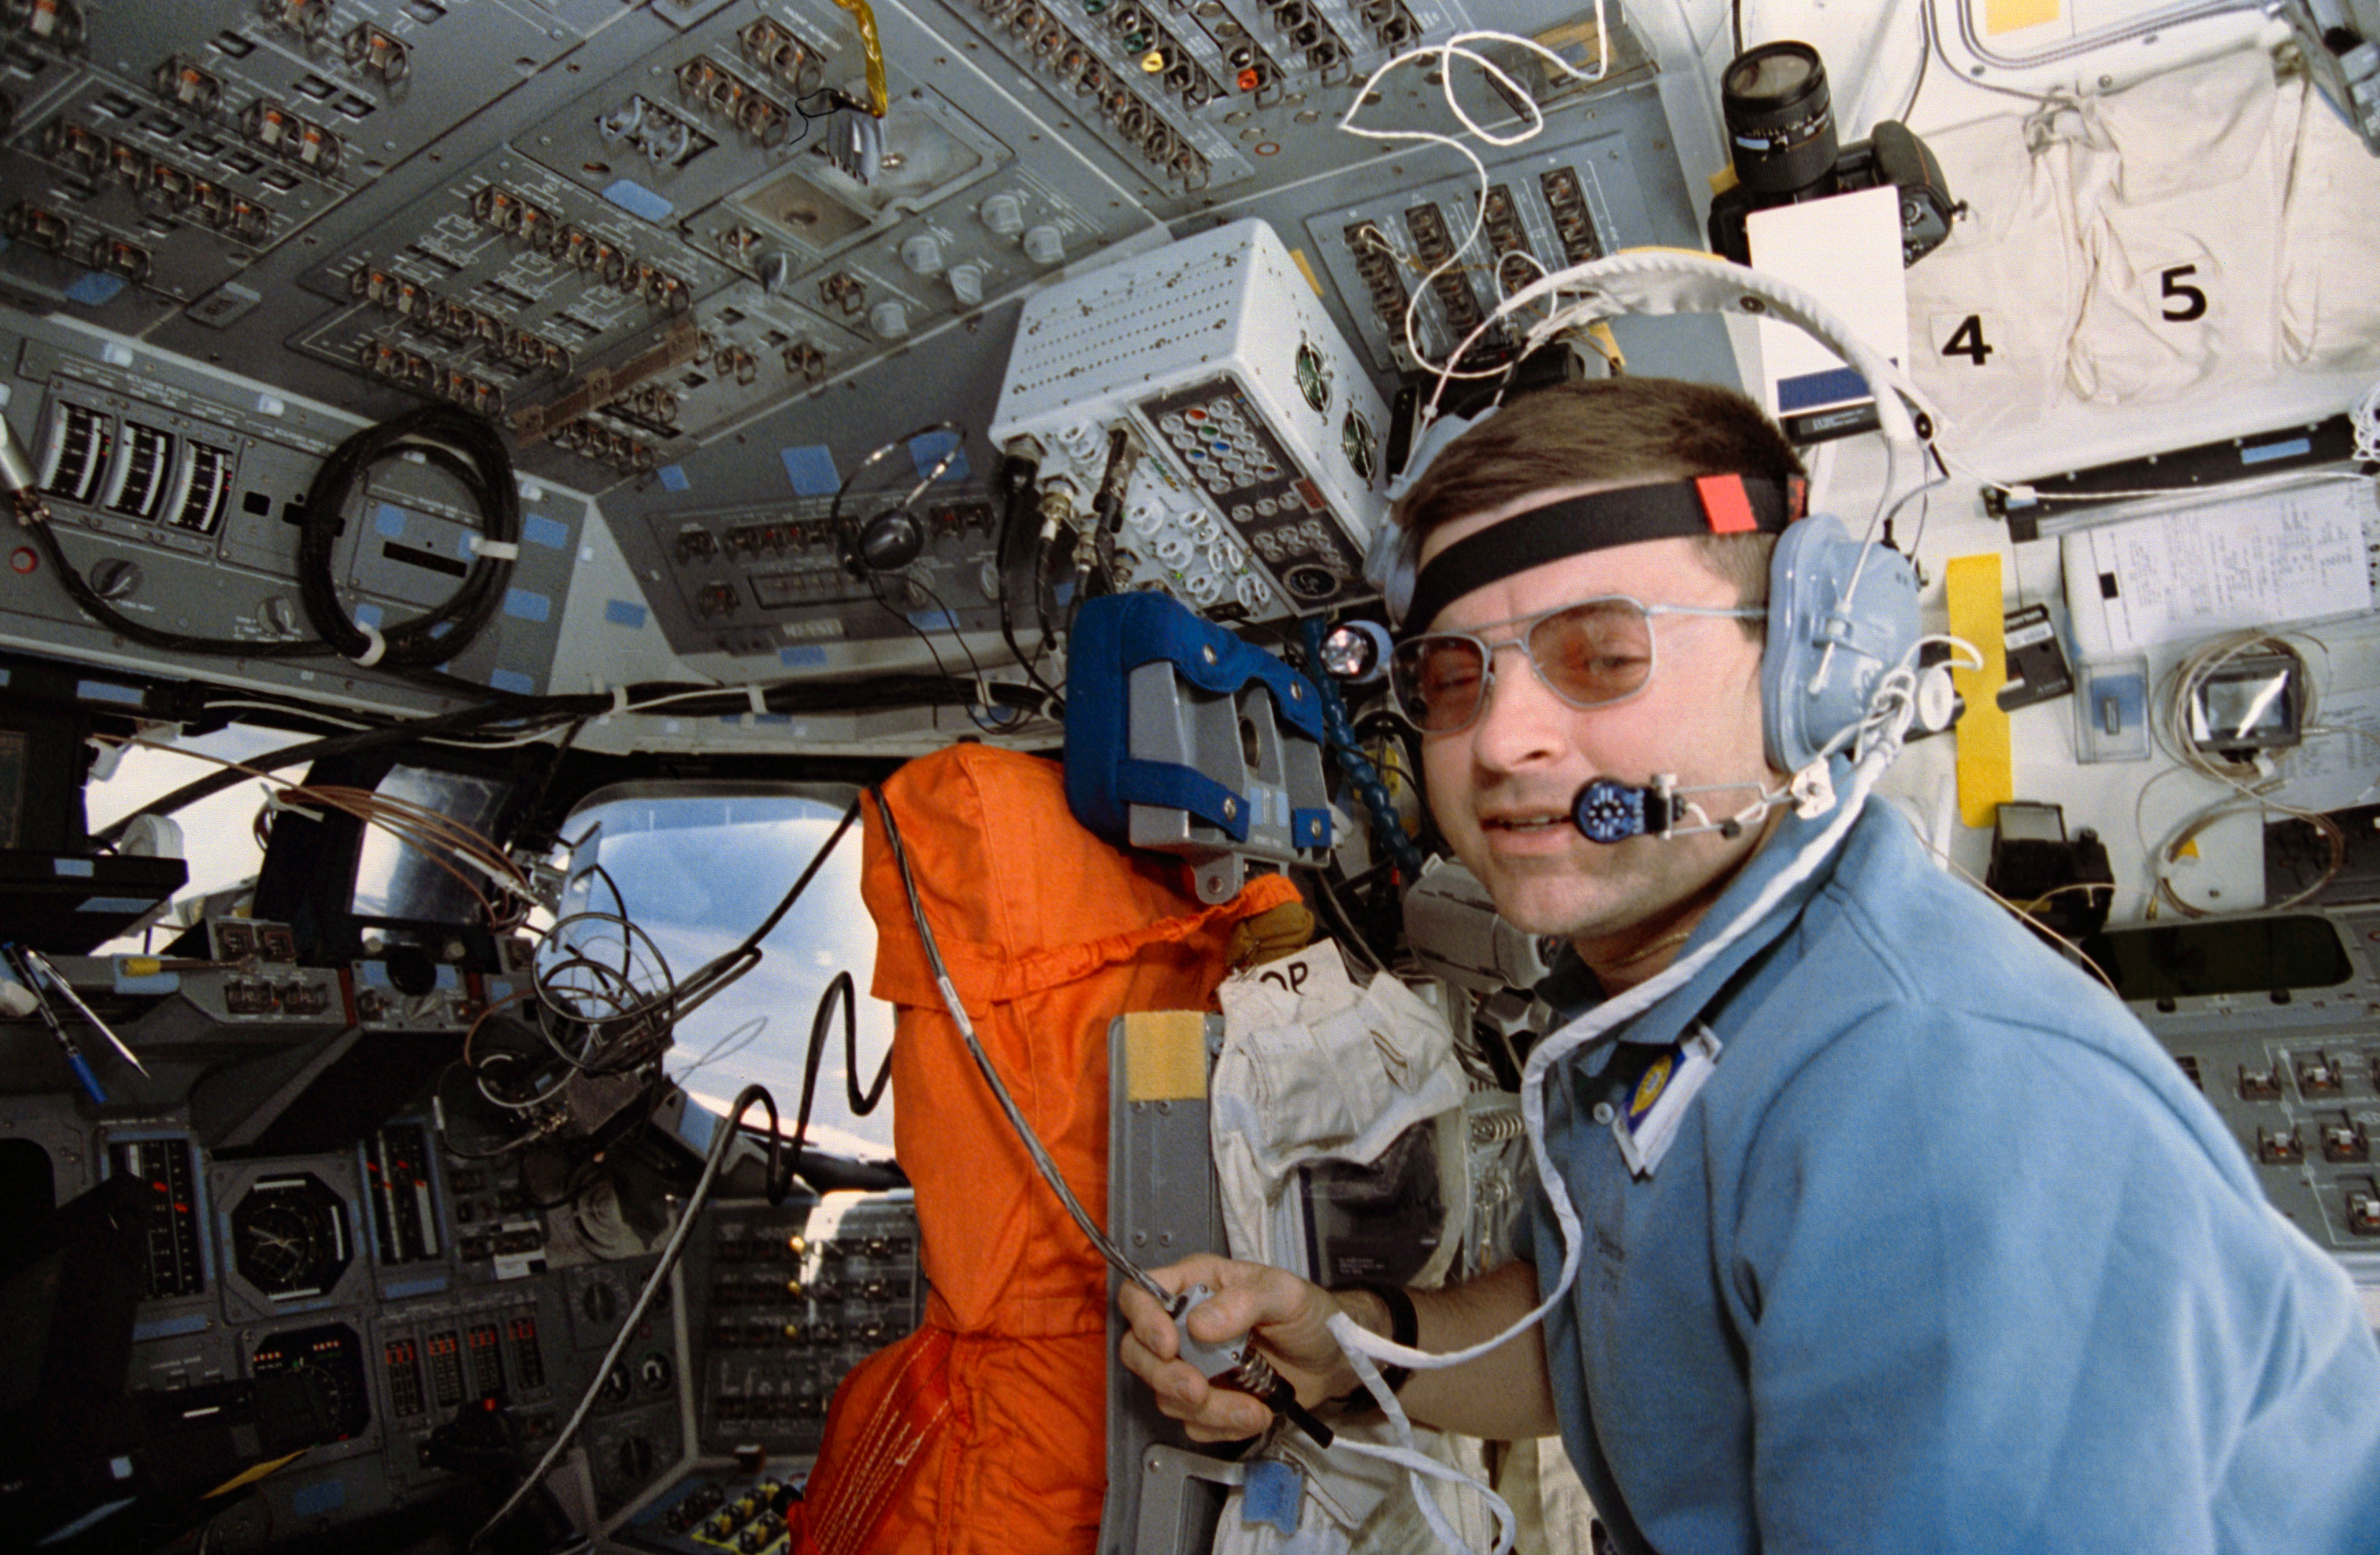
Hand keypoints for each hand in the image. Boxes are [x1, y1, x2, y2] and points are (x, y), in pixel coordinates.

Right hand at [1116, 1255, 1355, 1442]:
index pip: (1140, 1294)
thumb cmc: (1309, 1315)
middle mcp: (1185, 1325)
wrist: (1333, 1359)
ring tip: (1251, 1407)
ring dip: (1207, 1410)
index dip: (1142, 1320)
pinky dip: (1223, 1426)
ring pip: (1167, 1395)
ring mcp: (1194, 1366)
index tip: (1168, 1345)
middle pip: (1138, 1352)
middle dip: (1166, 1377)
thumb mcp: (1285, 1295)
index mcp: (1196, 1285)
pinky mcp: (1209, 1400)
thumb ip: (1244, 1301)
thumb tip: (1199, 1323)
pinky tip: (1254, 1413)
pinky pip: (1194, 1423)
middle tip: (1199, 1390)